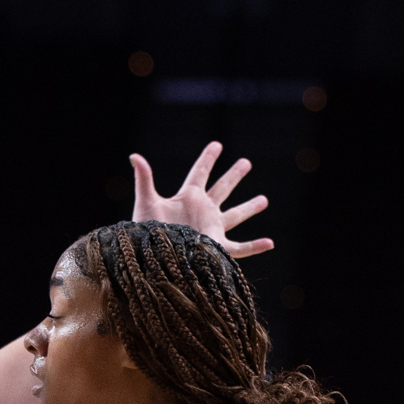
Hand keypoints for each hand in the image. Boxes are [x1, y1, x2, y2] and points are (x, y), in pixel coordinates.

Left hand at [130, 141, 273, 259]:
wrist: (153, 258)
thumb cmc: (146, 232)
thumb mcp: (146, 202)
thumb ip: (143, 178)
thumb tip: (134, 155)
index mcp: (187, 197)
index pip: (200, 172)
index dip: (208, 158)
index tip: (217, 144)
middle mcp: (202, 211)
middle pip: (222, 189)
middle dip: (234, 176)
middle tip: (246, 162)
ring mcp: (211, 228)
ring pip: (235, 215)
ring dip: (249, 207)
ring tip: (264, 199)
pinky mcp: (216, 246)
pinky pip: (239, 248)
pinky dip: (255, 246)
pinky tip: (270, 243)